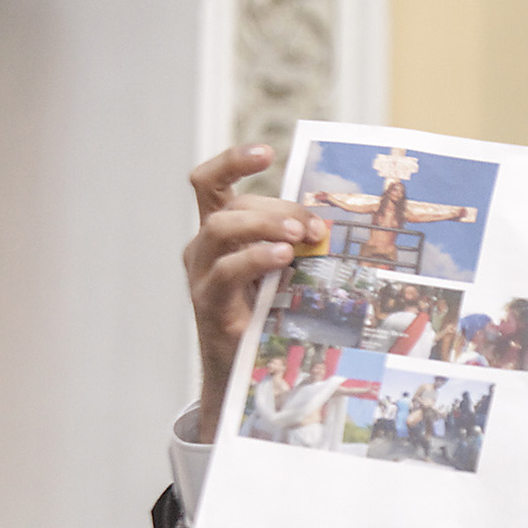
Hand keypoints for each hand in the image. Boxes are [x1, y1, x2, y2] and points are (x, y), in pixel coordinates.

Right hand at [181, 145, 327, 440]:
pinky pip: (225, 271)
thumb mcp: (282, 272)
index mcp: (218, 232)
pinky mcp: (208, 304)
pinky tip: (283, 258)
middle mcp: (202, 248)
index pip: (210, 182)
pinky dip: (255, 258)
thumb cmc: (269, 317)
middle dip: (277, 208)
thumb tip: (327, 223)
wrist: (244, 374)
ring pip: (220, 228)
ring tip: (299, 238)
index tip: (266, 152)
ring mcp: (200, 275)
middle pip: (232, 206)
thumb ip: (293, 243)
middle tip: (314, 227)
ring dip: (264, 225)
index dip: (233, 161)